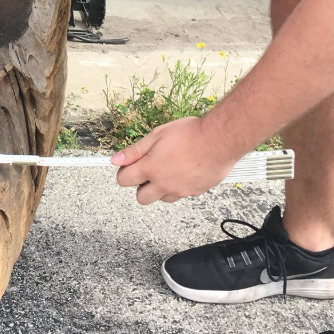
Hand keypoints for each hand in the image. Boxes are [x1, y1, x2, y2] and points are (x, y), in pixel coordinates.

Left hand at [111, 117, 237, 203]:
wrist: (218, 140)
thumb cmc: (189, 134)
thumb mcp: (156, 135)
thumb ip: (135, 150)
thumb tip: (116, 159)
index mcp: (150, 169)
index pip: (124, 180)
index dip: (123, 173)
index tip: (127, 166)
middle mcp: (164, 184)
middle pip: (141, 198)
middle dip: (140, 186)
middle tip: (147, 171)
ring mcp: (180, 191)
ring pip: (162, 198)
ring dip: (159, 188)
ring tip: (167, 169)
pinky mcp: (195, 193)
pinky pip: (180, 195)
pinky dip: (178, 187)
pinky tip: (183, 171)